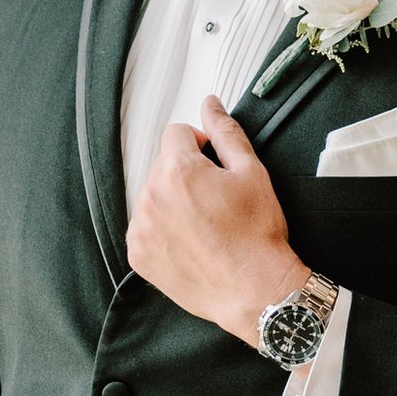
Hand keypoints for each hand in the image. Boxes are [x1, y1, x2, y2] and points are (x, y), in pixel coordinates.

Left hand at [126, 94, 310, 348]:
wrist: (254, 291)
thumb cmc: (257, 236)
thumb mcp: (252, 173)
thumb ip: (226, 133)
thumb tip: (210, 105)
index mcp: (177, 171)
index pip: (175, 133)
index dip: (199, 144)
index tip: (214, 164)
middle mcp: (151, 197)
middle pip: (162, 165)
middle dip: (186, 174)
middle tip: (216, 200)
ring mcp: (141, 228)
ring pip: (152, 196)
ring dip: (172, 202)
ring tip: (205, 224)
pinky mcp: (139, 256)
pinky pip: (144, 228)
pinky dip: (162, 231)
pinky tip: (191, 243)